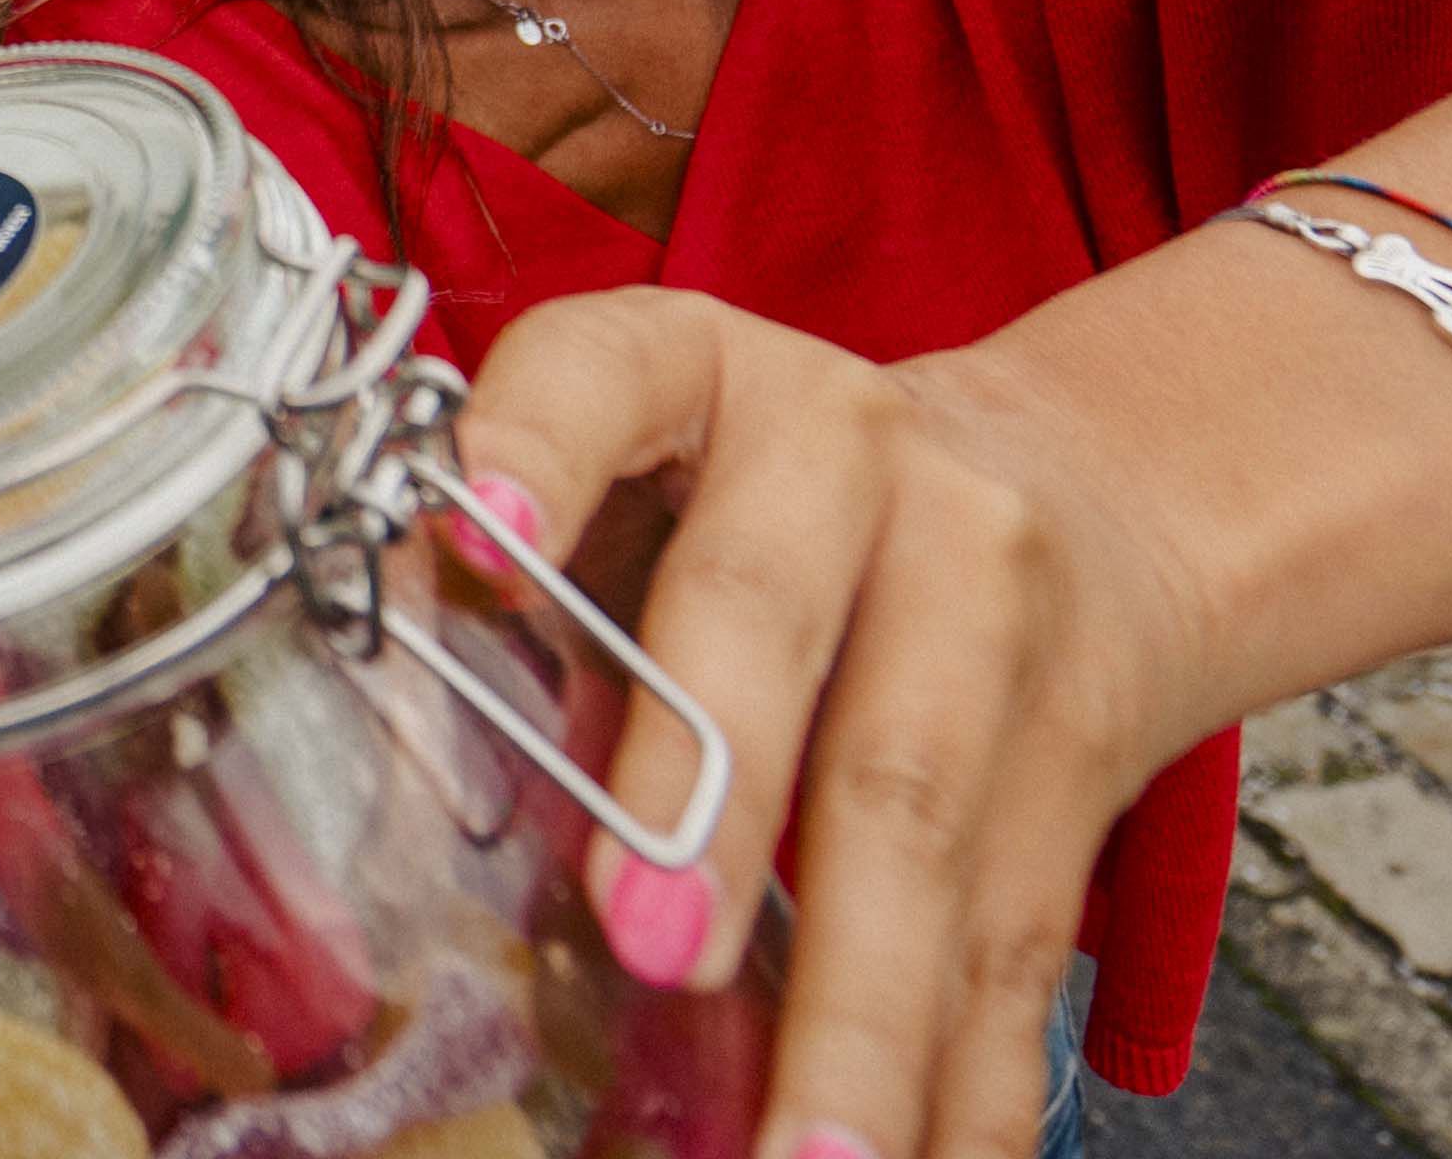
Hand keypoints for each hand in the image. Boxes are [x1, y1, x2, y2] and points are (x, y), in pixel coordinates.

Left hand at [451, 292, 1196, 1158]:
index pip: (602, 372)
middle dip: (714, 805)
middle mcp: (851, 460)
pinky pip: (1020, 948)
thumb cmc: (780, 499)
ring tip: (800, 1157)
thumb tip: (363, 756)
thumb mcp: (652, 464)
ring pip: (921, 821)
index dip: (537, 446)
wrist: (1087, 484)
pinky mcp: (1075, 762)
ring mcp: (984, 604)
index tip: (471, 539)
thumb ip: (529, 581)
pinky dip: (967, 1091)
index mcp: (697, 370)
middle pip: (776, 630)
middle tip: (650, 949)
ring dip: (858, 1017)